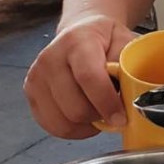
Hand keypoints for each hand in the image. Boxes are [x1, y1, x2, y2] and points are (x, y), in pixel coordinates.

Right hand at [24, 14, 137, 138]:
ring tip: (99, 113)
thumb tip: (133, 94)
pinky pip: (53, 126)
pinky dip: (73, 130)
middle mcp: (51, 58)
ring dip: (86, 125)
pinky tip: (84, 119)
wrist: (80, 33)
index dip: (107, 103)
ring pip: (63, 122)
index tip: (121, 118)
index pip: (89, 77)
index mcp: (77, 41)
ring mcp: (36, 76)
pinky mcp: (30, 93)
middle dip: (100, 116)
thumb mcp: (125, 42)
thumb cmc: (105, 41)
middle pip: (75, 107)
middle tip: (113, 112)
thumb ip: (128, 66)